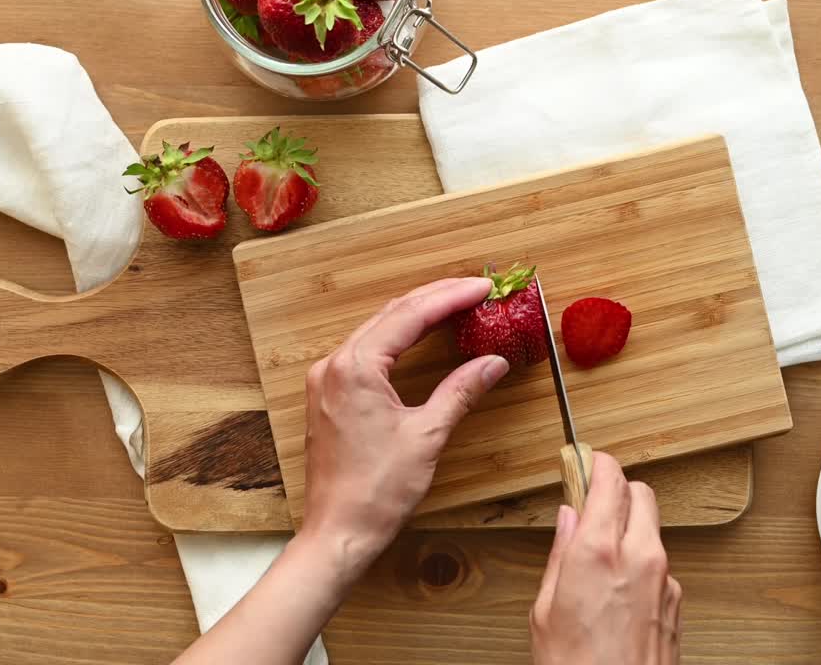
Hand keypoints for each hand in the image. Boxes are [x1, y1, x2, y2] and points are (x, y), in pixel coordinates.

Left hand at [300, 277, 509, 571]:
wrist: (338, 532)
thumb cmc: (376, 491)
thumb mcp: (427, 435)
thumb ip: (461, 391)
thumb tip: (493, 362)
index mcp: (355, 368)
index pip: (410, 315)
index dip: (450, 297)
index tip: (482, 288)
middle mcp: (334, 365)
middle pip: (391, 315)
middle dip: (435, 299)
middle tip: (475, 289)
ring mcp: (327, 380)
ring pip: (377, 330)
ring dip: (416, 316)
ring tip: (455, 305)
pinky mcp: (328, 396)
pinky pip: (365, 352)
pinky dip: (397, 339)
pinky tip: (420, 337)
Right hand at [530, 453, 681, 664]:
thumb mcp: (546, 609)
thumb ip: (561, 554)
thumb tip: (568, 518)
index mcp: (599, 551)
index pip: (609, 478)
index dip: (595, 463)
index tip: (583, 462)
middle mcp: (640, 557)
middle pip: (641, 492)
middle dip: (617, 490)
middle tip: (592, 502)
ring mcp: (664, 579)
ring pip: (652, 527)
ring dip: (630, 526)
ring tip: (600, 553)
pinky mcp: (676, 602)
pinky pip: (659, 562)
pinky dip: (640, 561)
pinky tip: (617, 588)